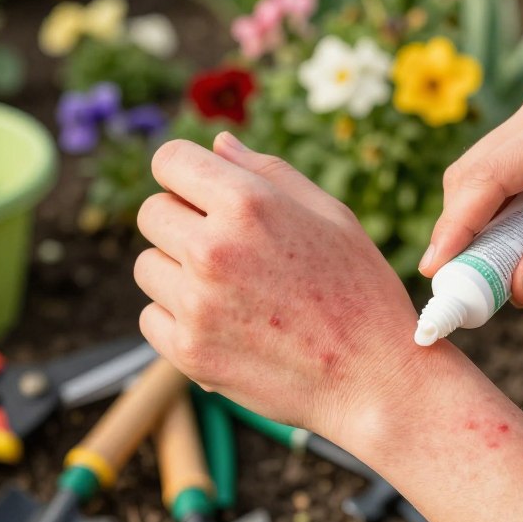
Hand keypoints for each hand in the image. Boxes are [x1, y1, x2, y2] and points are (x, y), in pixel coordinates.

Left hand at [135, 132, 428, 445]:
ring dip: (177, 272)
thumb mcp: (330, 215)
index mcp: (247, 203)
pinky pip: (150, 318)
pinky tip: (224, 325)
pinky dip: (177, 319)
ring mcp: (197, 305)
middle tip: (228, 250)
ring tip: (231, 292)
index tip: (201, 194)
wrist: (375, 378)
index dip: (185, 173)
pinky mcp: (189, 353)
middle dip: (182, 222)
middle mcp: (213, 249)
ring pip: (147, 266)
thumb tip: (215, 143)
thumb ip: (267, 172)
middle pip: (152, 213)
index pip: (169, 160)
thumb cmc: (360, 290)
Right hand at [421, 86, 522, 304]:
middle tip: (455, 285)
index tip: (434, 270)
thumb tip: (517, 289)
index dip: (456, 225)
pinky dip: (492, 212)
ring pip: (477, 173)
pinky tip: (504, 245)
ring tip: (482, 272)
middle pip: (472, 173)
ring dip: (473, 223)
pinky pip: (497, 172)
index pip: (491, 176)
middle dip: (457, 231)